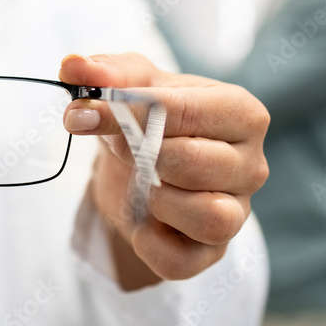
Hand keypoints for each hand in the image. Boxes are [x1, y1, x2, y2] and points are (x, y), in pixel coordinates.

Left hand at [59, 53, 269, 285]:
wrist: (140, 168)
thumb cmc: (147, 119)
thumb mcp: (127, 85)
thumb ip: (104, 72)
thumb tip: (73, 66)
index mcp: (240, 112)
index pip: (185, 111)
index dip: (126, 114)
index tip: (82, 115)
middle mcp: (251, 163)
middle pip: (192, 163)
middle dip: (142, 156)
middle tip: (126, 150)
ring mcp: (238, 211)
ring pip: (206, 216)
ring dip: (157, 200)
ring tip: (145, 186)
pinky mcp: (214, 251)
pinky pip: (184, 260)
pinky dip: (153, 246)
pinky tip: (143, 225)